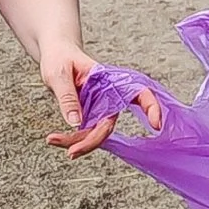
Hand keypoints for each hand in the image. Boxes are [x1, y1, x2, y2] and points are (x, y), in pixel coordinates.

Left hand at [38, 43, 160, 159]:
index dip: (151, 107)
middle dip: (91, 142)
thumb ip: (68, 97)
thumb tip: (76, 123)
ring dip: (76, 142)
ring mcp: (99, 109)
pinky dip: (69, 138)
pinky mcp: (89, 116)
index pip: (139, 93)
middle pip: (107, 126)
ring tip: (51, 140)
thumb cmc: (60, 58)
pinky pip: (82, 132)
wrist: (55, 56)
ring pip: (93, 134)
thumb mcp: (59, 74)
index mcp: (110, 80)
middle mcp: (108, 97)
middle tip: (72, 152)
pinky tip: (53, 139)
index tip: (156, 124)